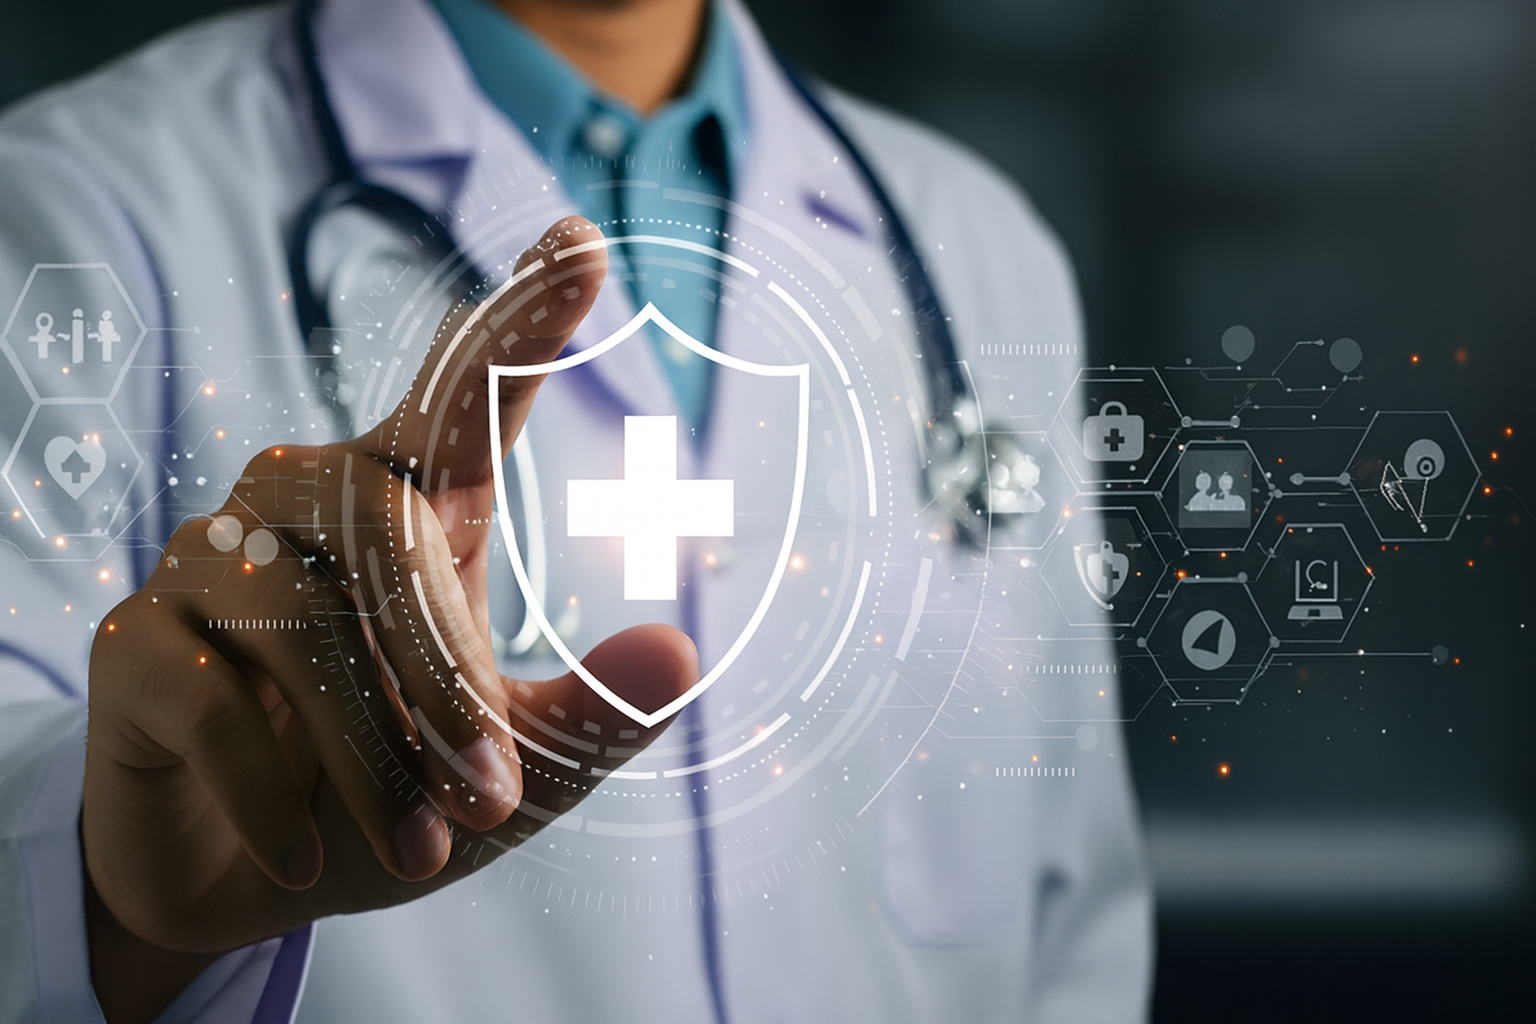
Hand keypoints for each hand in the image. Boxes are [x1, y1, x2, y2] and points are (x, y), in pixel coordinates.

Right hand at [82, 219, 693, 1014]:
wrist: (239, 866)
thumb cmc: (390, 786)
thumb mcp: (506, 768)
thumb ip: (586, 714)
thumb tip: (682, 650)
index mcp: (408, 506)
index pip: (465, 393)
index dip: (520, 319)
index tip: (583, 241)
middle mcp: (305, 502)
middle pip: (390, 537)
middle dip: (449, 677)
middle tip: (496, 795)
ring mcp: (211, 562)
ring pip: (307, 621)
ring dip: (376, 746)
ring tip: (429, 846)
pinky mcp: (137, 644)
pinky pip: (212, 701)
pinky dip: (273, 790)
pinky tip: (302, 854)